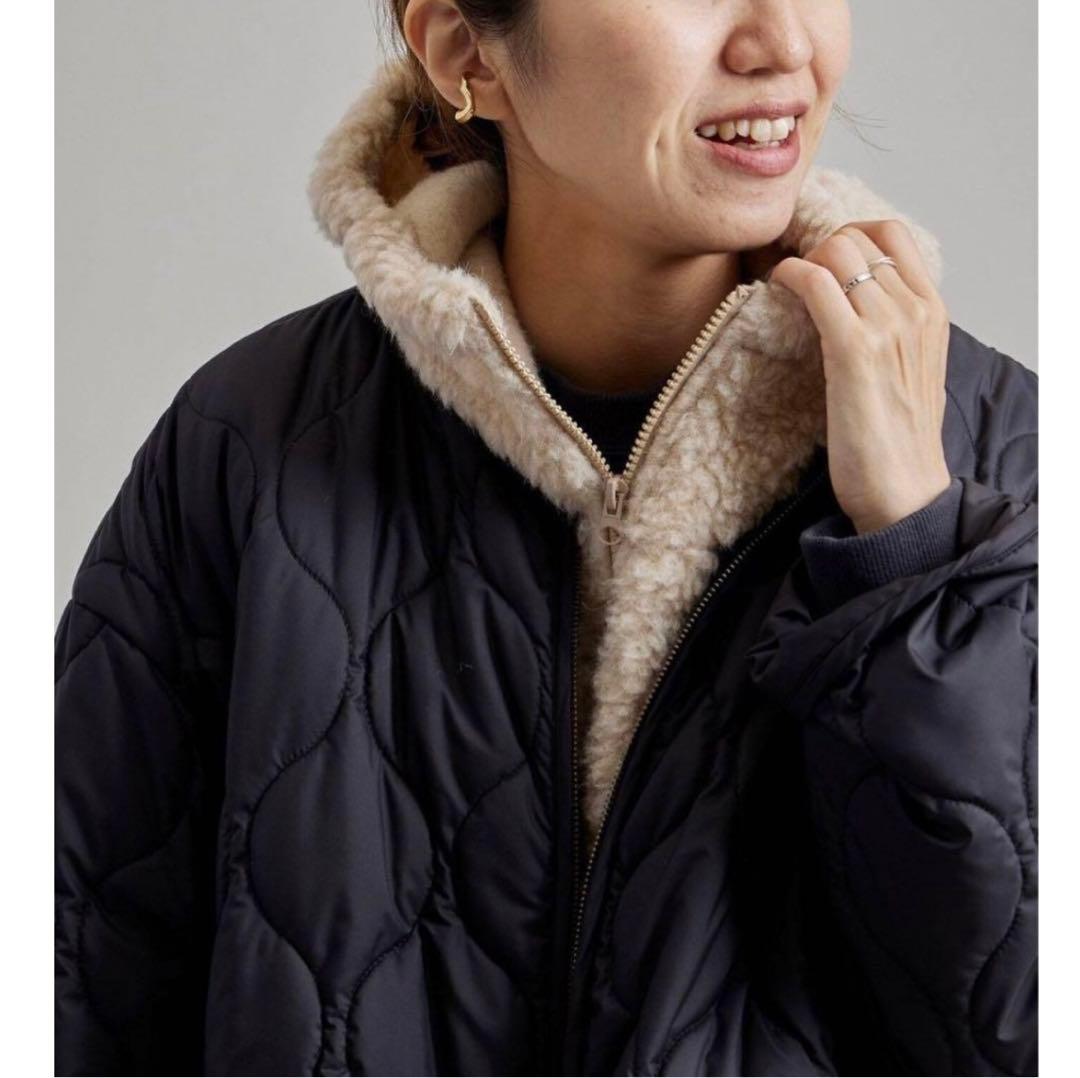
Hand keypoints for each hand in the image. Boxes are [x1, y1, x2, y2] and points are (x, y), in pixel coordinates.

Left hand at [768, 220, 951, 534]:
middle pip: (857, 239)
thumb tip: (855, 303)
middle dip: (816, 248)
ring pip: (835, 253)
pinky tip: (774, 288)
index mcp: (933, 310)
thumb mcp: (910, 368)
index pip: (893, 235)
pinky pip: (815, 283)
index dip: (849, 234)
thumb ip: (894, 329)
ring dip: (800, 261)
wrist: (903, 489)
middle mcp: (915, 310)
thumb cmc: (898, 438)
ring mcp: (887, 326)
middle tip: (793, 277)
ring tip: (784, 289)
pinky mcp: (853, 349)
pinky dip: (788, 275)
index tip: (821, 257)